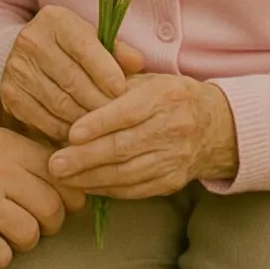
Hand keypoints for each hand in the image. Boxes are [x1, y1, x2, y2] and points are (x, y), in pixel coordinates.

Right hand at [0, 4, 144, 141]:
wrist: (29, 57)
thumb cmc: (72, 49)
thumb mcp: (93, 41)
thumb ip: (117, 52)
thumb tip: (138, 63)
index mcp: (55, 20)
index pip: (83, 45)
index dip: (104, 70)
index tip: (122, 90)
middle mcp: (31, 40)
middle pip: (71, 78)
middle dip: (98, 101)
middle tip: (118, 118)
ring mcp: (17, 68)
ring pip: (58, 102)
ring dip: (85, 121)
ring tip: (104, 130)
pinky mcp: (10, 94)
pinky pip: (43, 119)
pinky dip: (65, 131)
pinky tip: (82, 135)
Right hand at [0, 121, 85, 268]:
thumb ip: (21, 153)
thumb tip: (68, 172)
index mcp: (3, 143)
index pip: (59, 170)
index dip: (69, 191)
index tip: (66, 201)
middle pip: (53, 206)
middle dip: (51, 222)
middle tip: (37, 223)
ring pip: (31, 234)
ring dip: (24, 241)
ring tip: (8, 233)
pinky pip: (2, 256)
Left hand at [47, 73, 238, 198]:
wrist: (214, 126)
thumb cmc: (167, 96)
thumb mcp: (147, 79)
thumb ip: (115, 84)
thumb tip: (76, 91)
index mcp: (164, 96)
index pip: (127, 111)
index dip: (98, 124)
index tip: (71, 133)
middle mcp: (172, 127)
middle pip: (123, 147)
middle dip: (85, 157)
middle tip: (55, 164)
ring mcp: (174, 158)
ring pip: (127, 172)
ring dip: (91, 178)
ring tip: (63, 178)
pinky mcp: (173, 181)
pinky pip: (136, 189)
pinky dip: (108, 189)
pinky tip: (85, 186)